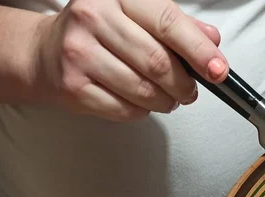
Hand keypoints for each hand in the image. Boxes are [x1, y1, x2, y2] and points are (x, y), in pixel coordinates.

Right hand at [33, 0, 228, 120]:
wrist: (46, 53)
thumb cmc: (100, 33)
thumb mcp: (137, 17)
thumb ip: (176, 26)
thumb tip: (212, 41)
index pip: (167, 21)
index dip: (198, 50)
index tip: (218, 70)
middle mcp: (94, 17)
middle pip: (158, 62)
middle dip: (183, 85)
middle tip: (190, 92)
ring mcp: (79, 53)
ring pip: (143, 91)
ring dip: (166, 102)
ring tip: (167, 98)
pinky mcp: (74, 86)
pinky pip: (125, 110)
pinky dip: (142, 111)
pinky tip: (140, 102)